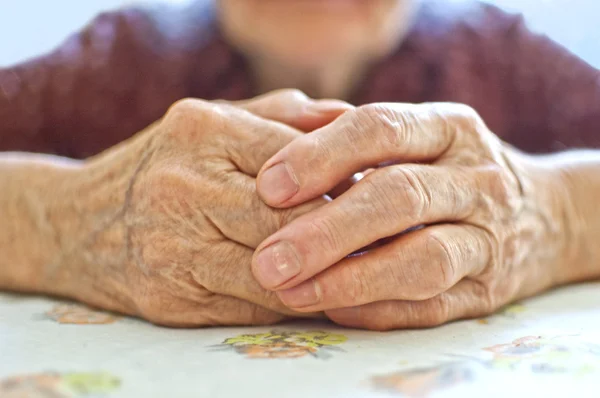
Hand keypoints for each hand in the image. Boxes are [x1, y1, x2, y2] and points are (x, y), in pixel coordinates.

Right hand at [53, 91, 349, 326]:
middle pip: (288, 225)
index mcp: (202, 131)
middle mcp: (182, 188)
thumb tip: (353, 118)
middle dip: (338, 239)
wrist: (76, 225)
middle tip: (376, 242)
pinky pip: (253, 309)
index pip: (298, 164)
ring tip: (355, 272)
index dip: (345, 187)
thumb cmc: (164, 165)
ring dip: (322, 278)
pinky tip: (311, 293)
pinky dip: (290, 302)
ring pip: (276, 276)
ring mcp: (171, 250)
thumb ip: (285, 116)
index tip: (377, 200)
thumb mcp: (216, 121)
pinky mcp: (169, 301)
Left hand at [252, 102, 568, 329]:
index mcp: (449, 127)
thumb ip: (354, 142)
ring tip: (291, 291)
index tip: (268, 187)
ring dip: (351, 279)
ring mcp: (490, 236)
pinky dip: (378, 309)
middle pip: (400, 196)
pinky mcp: (489, 290)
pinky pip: (432, 305)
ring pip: (424, 259)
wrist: (543, 215)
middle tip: (268, 260)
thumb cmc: (450, 170)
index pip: (382, 128)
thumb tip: (273, 170)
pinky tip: (333, 311)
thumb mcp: (420, 137)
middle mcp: (477, 177)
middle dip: (328, 230)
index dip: (321, 156)